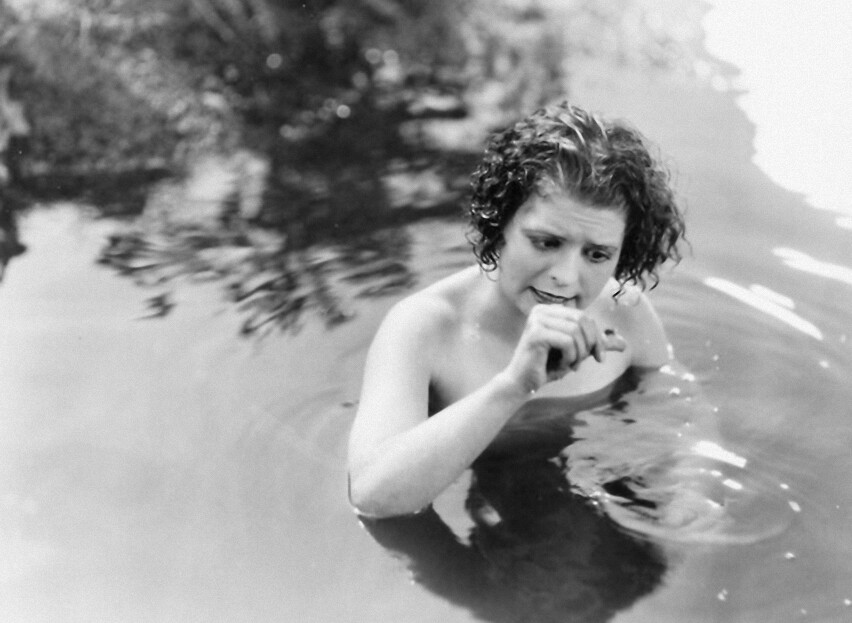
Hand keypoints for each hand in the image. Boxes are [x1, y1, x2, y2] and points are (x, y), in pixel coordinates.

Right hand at [504, 304, 626, 392]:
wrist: (523, 383)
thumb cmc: (548, 366)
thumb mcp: (577, 352)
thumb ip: (597, 344)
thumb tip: (624, 343)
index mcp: (551, 310)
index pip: (585, 316)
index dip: (597, 337)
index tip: (599, 358)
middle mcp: (542, 310)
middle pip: (583, 320)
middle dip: (591, 344)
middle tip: (583, 362)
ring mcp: (537, 320)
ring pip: (576, 331)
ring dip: (579, 353)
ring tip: (571, 365)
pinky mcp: (536, 333)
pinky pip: (567, 341)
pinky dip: (570, 357)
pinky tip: (562, 365)